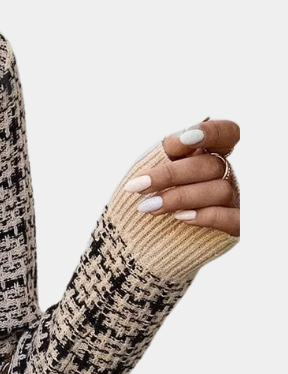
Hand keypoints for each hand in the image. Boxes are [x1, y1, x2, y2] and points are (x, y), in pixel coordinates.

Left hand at [124, 117, 240, 235]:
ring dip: (180, 197)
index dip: (211, 132)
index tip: (181, 141)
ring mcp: (233, 200)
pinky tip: (182, 217)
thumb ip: (165, 154)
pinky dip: (208, 216)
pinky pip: (232, 218)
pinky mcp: (235, 225)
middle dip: (172, 175)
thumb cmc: (150, 198)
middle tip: (138, 186)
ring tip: (148, 207)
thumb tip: (173, 141)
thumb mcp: (153, 172)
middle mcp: (226, 174)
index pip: (227, 133)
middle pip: (212, 166)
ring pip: (219, 190)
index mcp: (210, 154)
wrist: (143, 241)